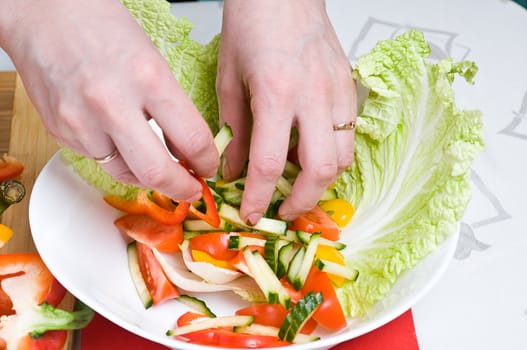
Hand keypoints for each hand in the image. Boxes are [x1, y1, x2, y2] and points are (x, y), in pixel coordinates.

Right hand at [0, 0, 218, 201]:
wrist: (43, 15)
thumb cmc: (102, 28)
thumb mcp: (152, 61)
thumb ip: (171, 107)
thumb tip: (187, 150)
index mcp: (148, 78)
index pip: (192, 139)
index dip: (207, 162)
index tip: (208, 167)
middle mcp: (112, 103)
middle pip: (157, 172)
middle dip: (181, 188)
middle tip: (190, 189)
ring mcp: (82, 121)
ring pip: (126, 173)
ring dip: (148, 176)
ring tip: (157, 164)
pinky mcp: (61, 132)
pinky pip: (99, 160)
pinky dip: (117, 158)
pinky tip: (120, 140)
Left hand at [217, 0, 356, 222]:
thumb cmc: (251, 26)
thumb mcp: (229, 80)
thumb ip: (234, 131)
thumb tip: (234, 171)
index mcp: (276, 94)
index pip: (268, 163)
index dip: (259, 197)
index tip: (252, 213)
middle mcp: (314, 97)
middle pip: (320, 170)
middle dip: (302, 200)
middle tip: (283, 209)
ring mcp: (337, 92)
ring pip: (343, 157)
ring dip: (321, 181)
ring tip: (298, 185)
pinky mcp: (349, 88)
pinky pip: (348, 135)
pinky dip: (331, 155)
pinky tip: (311, 153)